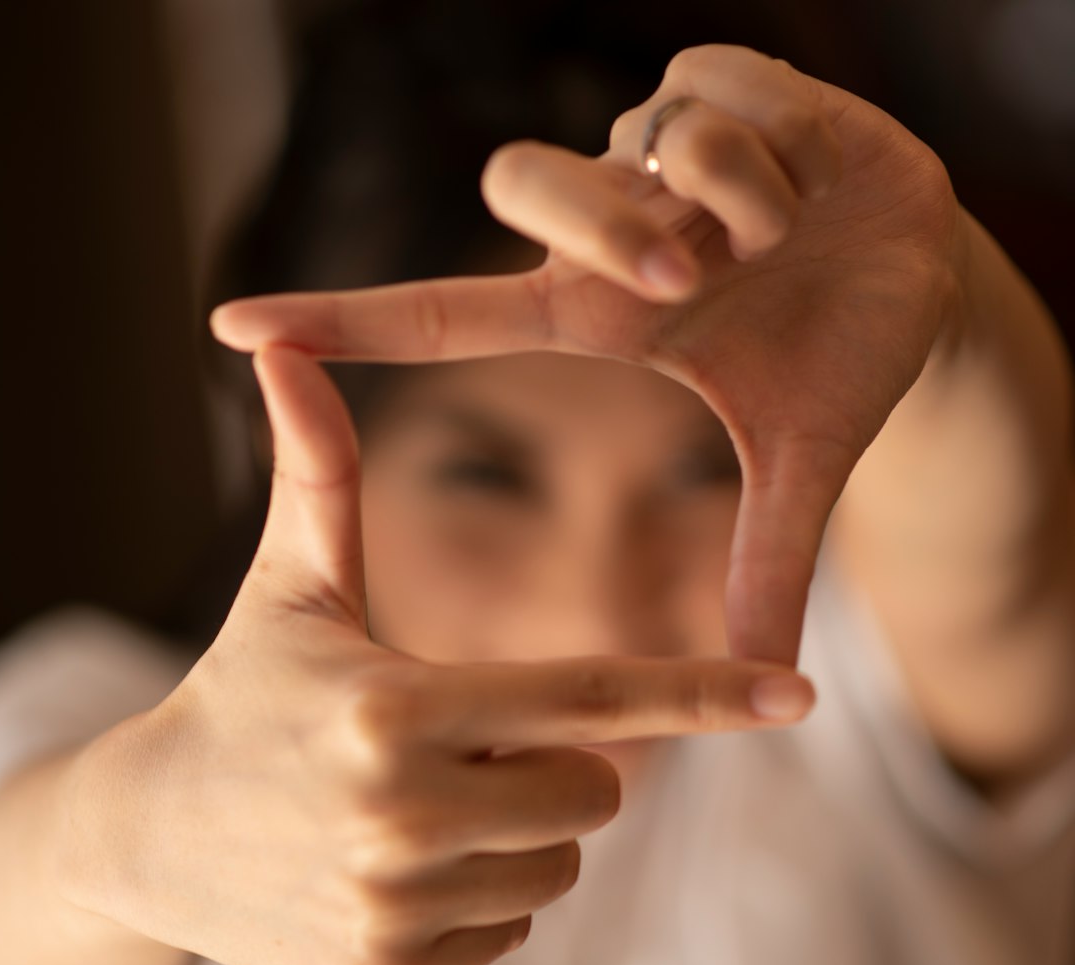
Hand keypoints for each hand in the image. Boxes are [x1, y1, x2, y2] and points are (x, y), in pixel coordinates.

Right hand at [56, 345, 811, 964]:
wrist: (145, 833)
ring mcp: (394, 908)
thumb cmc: (239, 688)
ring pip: (560, 863)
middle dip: (564, 761)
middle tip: (475, 738)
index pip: (590, 697)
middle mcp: (400, 816)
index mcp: (396, 707)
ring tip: (423, 800)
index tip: (797, 692)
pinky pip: (512, 924)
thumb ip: (315, 475)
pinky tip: (400, 863)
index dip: (703, 690)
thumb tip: (279, 349)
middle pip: (597, 791)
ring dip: (522, 827)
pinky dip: (484, 890)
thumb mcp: (288, 587)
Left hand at [211, 45, 962, 664]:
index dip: (342, 323)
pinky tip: (809, 183)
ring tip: (777, 239)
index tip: (233, 327)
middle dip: (603, 231)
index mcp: (598, 315)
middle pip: (520, 186)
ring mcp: (660, 153)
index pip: (444, 316)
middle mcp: (610, 229)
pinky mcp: (722, 86)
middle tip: (683, 282)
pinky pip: (709, 98)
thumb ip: (770, 561)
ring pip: (623, 144)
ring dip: (706, 202)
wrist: (925, 279)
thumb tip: (766, 684)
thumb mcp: (801, 464)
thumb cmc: (839, 362)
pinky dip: (768, 152)